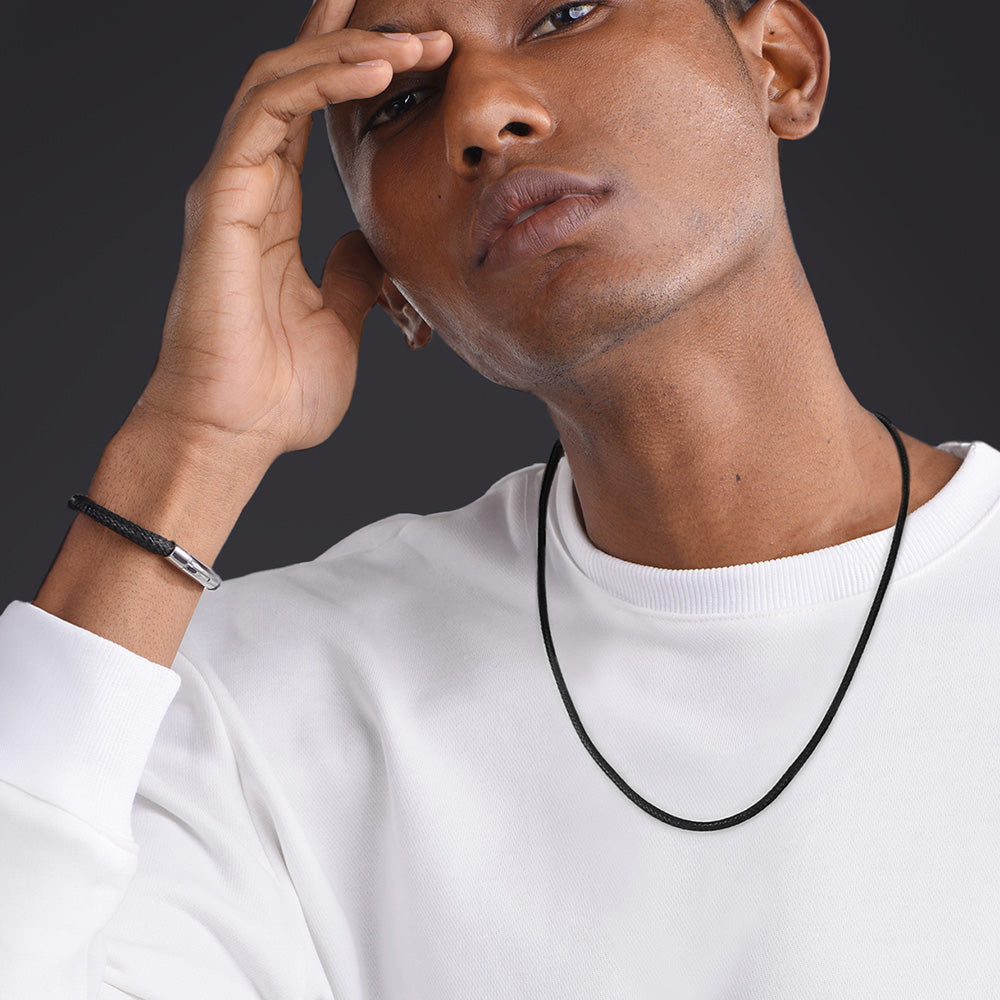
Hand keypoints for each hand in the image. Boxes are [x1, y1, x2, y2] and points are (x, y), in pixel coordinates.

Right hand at [132, 0, 452, 466]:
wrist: (234, 434)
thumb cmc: (276, 392)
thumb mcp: (338, 321)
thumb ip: (351, 275)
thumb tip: (369, 245)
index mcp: (274, 209)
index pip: (311, 115)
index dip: (357, 73)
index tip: (421, 52)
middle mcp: (249, 185)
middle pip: (298, 81)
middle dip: (362, 43)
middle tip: (433, 31)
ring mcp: (231, 186)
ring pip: (281, 79)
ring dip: (349, 50)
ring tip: (416, 41)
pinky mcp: (221, 196)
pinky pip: (270, 111)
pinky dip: (321, 80)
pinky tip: (376, 69)